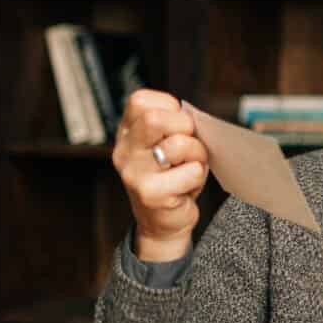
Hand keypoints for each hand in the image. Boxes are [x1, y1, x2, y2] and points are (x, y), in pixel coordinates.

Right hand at [112, 89, 208, 261]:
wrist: (164, 221)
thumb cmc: (172, 176)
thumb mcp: (168, 142)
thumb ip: (175, 124)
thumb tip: (195, 118)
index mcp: (127, 132)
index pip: (141, 101)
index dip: (170, 108)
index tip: (177, 126)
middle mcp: (124, 150)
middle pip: (155, 118)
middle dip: (184, 127)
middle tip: (188, 145)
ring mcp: (134, 173)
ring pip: (180, 144)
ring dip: (197, 154)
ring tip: (189, 167)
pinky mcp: (150, 194)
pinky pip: (191, 171)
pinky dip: (198, 176)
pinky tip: (186, 186)